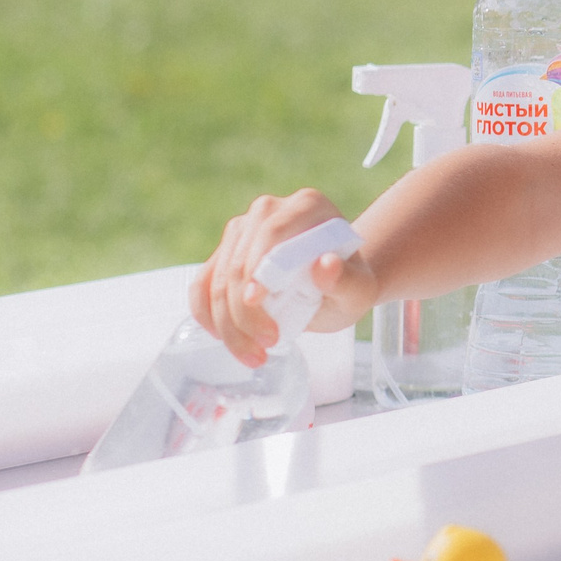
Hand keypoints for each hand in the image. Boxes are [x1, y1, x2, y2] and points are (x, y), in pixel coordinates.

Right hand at [191, 189, 375, 366]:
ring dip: (227, 323)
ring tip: (254, 355)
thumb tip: (325, 264)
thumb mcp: (359, 289)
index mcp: (307, 206)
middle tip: (267, 344)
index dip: (259, 268)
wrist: (333, 285)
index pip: (273, 234)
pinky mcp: (223, 253)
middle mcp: (269, 210)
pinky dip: (207, 314)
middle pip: (240, 261)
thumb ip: (347, 280)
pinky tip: (221, 337)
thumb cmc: (347, 284)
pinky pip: (202, 284)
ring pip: (217, 278)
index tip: (257, 302)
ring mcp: (241, 229)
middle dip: (244, 310)